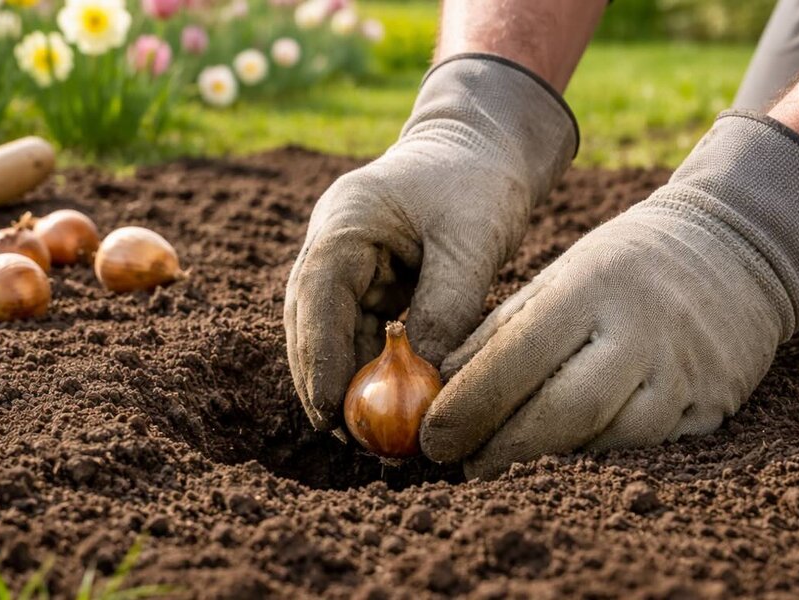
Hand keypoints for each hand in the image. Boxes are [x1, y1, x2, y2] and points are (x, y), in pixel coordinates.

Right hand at [285, 56, 576, 430]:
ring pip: (333, 334)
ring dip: (348, 381)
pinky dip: (371, 368)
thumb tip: (425, 381)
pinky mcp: (370, 283)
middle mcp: (333, 245)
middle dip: (324, 382)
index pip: (316, 298)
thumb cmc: (480, 181)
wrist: (486, 146)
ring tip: (369, 436)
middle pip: (311, 323)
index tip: (327, 414)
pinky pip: (361, 333)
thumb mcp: (472, 240)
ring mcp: (347, 264)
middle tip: (348, 439)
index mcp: (345, 221)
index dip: (317, 360)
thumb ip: (447, 306)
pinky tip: (389, 406)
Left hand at [420, 113, 798, 478]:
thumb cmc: (624, 266)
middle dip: (503, 450)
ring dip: (549, 465)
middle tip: (462, 468)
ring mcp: (682, 373)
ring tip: (504, 470)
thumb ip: (501, 330)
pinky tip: (565, 464)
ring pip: (608, 442)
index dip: (470, 406)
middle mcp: (641, 331)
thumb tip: (440, 389)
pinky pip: (646, 451)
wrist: (736, 250)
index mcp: (592, 287)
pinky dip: (598, 462)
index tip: (433, 438)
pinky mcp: (711, 407)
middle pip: (563, 412)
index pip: (518, 357)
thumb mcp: (559, 276)